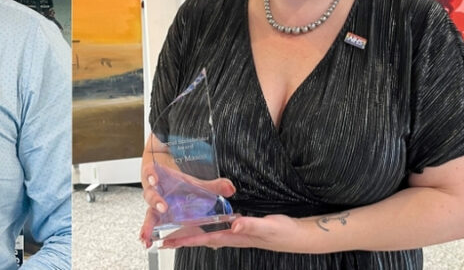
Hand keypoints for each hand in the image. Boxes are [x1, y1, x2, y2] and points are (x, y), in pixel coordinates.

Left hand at [138, 156, 234, 248]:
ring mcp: (153, 188)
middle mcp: (159, 201)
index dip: (166, 235)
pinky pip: (148, 173)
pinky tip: (154, 177)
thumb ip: (214, 189)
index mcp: (169, 210)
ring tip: (163, 206)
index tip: (165, 245)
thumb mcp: (198, 186)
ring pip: (150, 197)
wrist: (165, 158)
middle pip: (152, 217)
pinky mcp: (149, 172)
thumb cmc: (177, 179)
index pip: (167, 226)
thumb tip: (231, 189)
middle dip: (149, 227)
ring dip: (155, 201)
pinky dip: (151, 175)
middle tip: (151, 236)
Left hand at [158, 214, 304, 251]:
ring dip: (194, 234)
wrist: (299, 236)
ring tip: (178, 232)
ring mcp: (238, 234)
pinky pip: (220, 229)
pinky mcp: (243, 229)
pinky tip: (205, 222)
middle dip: (184, 239)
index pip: (205, 239)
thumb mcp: (269, 226)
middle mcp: (233, 237)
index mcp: (235, 236)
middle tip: (164, 239)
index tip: (169, 242)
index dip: (187, 240)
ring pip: (210, 235)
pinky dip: (208, 227)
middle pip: (203, 239)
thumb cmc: (285, 233)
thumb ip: (252, 225)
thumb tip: (234, 223)